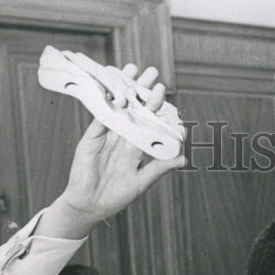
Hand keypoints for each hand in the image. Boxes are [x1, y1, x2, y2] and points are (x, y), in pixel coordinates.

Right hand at [42, 64, 185, 237]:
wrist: (91, 205)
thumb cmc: (117, 195)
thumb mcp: (142, 181)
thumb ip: (159, 167)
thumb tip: (184, 158)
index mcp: (135, 145)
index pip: (148, 121)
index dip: (155, 106)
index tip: (164, 90)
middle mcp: (122, 137)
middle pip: (133, 109)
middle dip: (141, 89)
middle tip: (152, 71)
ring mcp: (106, 135)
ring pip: (116, 107)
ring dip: (123, 88)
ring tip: (131, 68)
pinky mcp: (91, 137)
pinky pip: (99, 117)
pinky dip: (105, 103)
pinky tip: (111, 89)